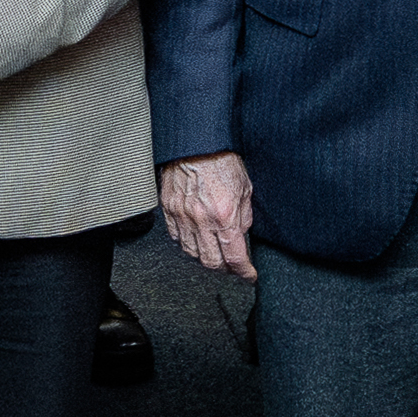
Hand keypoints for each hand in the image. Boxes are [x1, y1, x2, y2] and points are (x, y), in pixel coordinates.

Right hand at [161, 152, 256, 281]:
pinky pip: (176, 237)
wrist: (196, 140)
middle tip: (232, 265)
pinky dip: (188, 242)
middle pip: (211, 262)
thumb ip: (244, 215)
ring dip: (205, 257)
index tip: (248, 275)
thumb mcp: (245, 188)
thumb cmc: (221, 158)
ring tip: (214, 251)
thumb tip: (241, 234)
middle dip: (225, 269)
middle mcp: (202, 219)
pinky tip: (196, 236)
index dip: (244, 272)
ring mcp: (182, 215)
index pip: (235, 257)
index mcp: (224, 214)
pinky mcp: (168, 209)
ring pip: (192, 253)